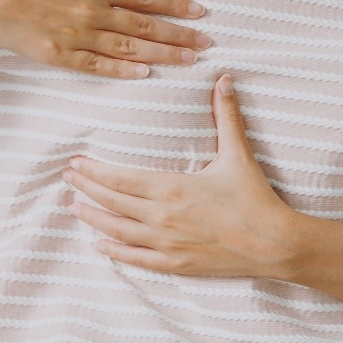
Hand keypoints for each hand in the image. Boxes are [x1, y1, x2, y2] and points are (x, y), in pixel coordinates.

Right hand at [0, 0, 210, 79]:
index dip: (176, 4)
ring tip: (188, 60)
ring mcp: (76, 34)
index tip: (200, 10)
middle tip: (207, 43)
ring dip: (161, 55)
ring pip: (128, 47)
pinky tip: (145, 75)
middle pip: (146, 25)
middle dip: (179, 34)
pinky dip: (122, 71)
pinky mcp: (57, 54)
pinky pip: (97, 65)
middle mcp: (92, 9)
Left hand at [64, 74, 305, 276]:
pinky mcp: (176, 264)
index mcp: (171, 189)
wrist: (275, 244)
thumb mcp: (238, 154)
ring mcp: (167, 244)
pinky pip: (137, 259)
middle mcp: (162, 217)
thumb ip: (226, 116)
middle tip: (67, 179)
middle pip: (112, 202)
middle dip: (86, 189)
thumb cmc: (255, 199)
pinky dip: (115, 252)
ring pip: (117, 231)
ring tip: (74, 207)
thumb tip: (223, 78)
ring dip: (93, 218)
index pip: (120, 179)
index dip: (94, 171)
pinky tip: (100, 245)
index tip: (76, 162)